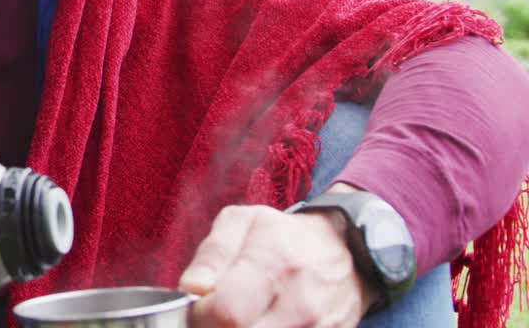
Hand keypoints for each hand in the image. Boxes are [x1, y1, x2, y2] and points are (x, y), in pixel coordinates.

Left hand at [178, 194, 376, 326]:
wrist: (346, 250)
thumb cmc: (285, 235)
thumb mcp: (242, 222)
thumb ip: (212, 254)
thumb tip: (191, 288)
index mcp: (274, 261)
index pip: (226, 312)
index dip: (200, 316)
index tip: (197, 307)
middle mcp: (301, 301)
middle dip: (216, 327)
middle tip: (216, 314)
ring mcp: (319, 327)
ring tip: (239, 315)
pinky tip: (260, 322)